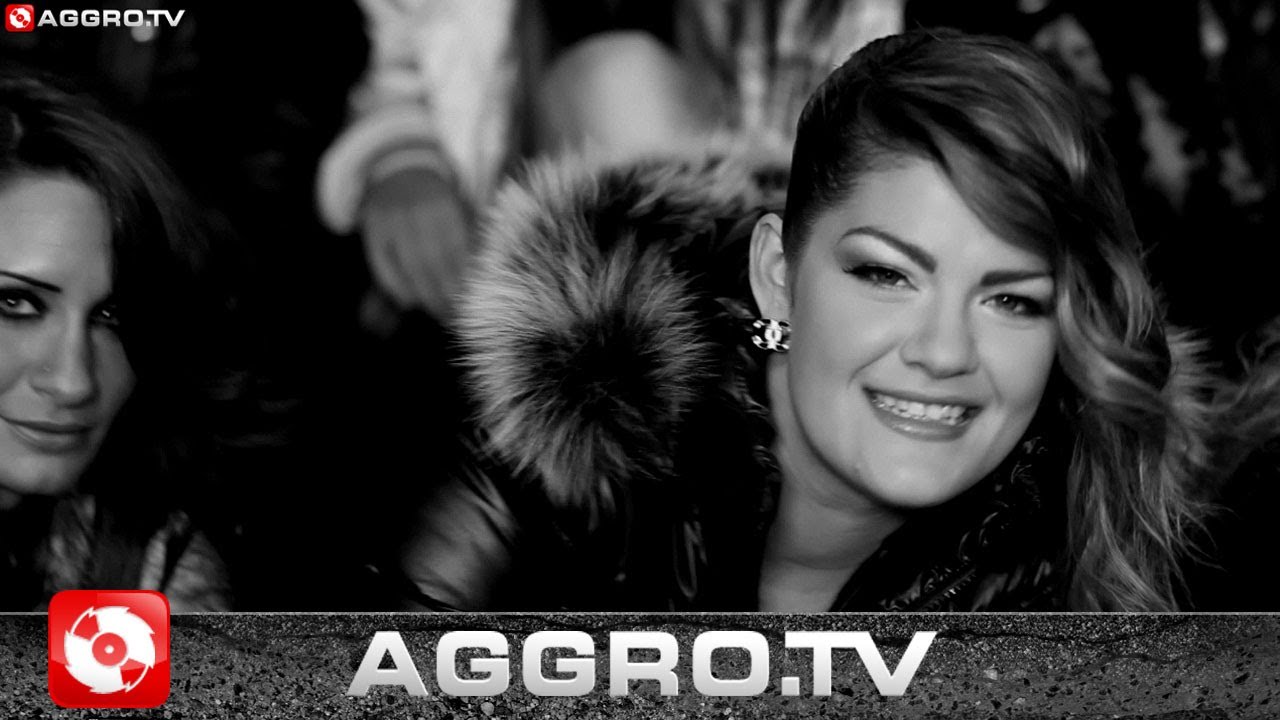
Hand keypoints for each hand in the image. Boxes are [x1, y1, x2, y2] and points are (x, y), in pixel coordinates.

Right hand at [359, 165, 471, 318]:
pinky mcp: (372, 229)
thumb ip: (472, 238)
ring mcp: (391, 220)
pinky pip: (383, 265)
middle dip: (445, 295)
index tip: (473, 304)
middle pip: (432, 262)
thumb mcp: (462, 208)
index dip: (463, 280)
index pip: (455, 251)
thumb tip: (484, 279)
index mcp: (444, 205)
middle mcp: (415, 211)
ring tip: (438, 314)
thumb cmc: (443, 200)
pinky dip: (396, 287)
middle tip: (456, 317)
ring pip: (408, 267)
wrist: (402, 170)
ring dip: (424, 296)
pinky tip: (410, 302)